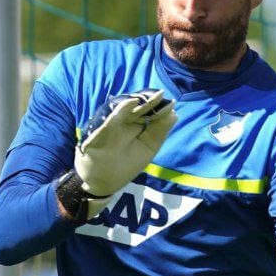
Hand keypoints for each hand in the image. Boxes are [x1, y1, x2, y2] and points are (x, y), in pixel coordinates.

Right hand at [74, 89, 175, 217]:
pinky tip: (135, 102)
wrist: (101, 180)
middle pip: (140, 107)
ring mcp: (115, 123)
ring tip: (153, 96)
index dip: (160, 108)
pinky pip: (114, 116)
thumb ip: (159, 132)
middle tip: (162, 95)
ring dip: (140, 100)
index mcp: (137, 126)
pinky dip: (124, 108)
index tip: (171, 103)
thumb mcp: (147, 149)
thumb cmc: (124, 166)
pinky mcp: (104, 127)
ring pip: (128, 106)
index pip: (151, 113)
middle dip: (152, 101)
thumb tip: (174, 114)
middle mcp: (126, 121)